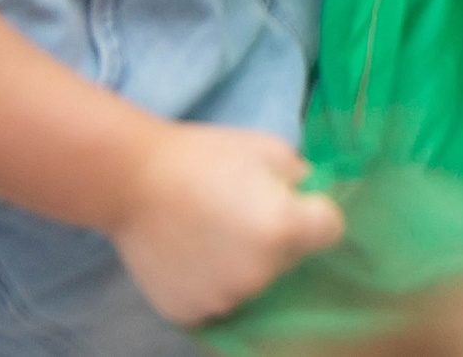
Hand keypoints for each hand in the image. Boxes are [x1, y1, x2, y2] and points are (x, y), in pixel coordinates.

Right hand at [109, 123, 342, 324]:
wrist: (131, 180)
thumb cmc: (204, 155)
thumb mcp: (270, 150)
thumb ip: (302, 179)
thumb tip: (313, 197)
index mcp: (285, 228)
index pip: (331, 230)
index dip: (316, 212)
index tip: (294, 201)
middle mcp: (260, 271)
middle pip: (291, 257)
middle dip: (279, 236)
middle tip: (241, 210)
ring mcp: (224, 297)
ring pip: (254, 280)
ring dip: (244, 261)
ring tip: (211, 230)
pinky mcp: (191, 312)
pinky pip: (219, 297)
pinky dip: (211, 281)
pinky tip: (191, 253)